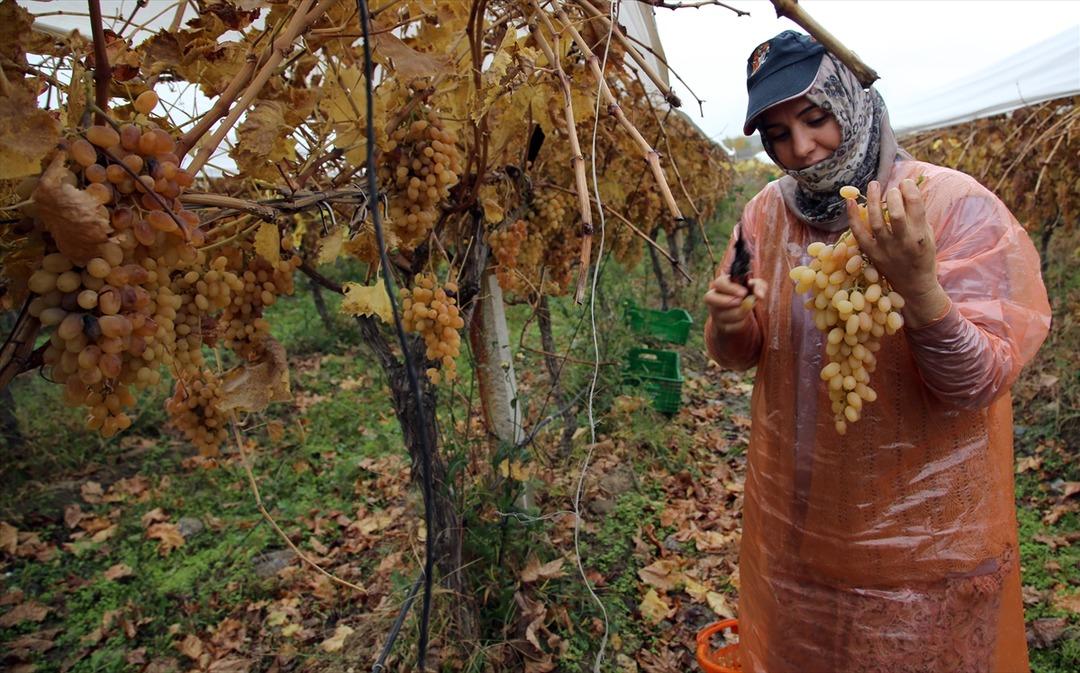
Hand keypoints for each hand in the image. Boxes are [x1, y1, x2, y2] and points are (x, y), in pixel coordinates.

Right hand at [704, 273, 766, 333]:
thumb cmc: (746, 294)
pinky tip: (744, 317)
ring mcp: (715, 312)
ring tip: (748, 307)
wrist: (742, 311)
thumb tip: (760, 295)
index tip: (743, 293)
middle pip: (710, 298)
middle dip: (728, 301)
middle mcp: (713, 298)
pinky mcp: (720, 326)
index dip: (730, 288)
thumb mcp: (754, 287)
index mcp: (720, 284)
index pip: (718, 283)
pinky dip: (741, 323)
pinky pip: (730, 327)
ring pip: (724, 315)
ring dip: (741, 312)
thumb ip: (759, 286)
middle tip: (740, 301)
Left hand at [847, 179, 948, 327]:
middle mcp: (903, 242)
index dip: (910, 190)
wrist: (914, 285)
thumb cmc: (923, 256)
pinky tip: (849, 202)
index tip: (906, 183)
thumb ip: (918, 216)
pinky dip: (852, 217)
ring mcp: (885, 249)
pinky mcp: (871, 254)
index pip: (916, 206)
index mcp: (920, 236)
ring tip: (873, 185)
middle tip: (893, 189)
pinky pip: (859, 233)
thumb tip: (906, 191)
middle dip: (894, 196)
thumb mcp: (928, 235)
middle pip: (896, 214)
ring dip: (872, 200)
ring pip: (876, 221)